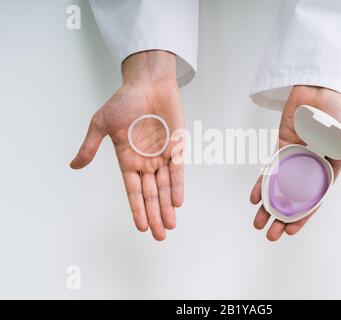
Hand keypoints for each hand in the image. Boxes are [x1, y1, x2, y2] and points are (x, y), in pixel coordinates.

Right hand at [70, 51, 183, 240]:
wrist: (147, 83)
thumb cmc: (124, 101)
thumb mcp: (101, 124)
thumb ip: (90, 146)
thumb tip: (73, 166)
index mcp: (128, 159)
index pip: (133, 190)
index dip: (137, 209)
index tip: (140, 228)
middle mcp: (146, 161)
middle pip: (151, 194)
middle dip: (155, 215)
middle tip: (159, 236)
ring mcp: (162, 154)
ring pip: (164, 186)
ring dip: (166, 206)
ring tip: (169, 226)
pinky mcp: (177, 145)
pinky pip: (177, 169)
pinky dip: (177, 185)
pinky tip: (177, 202)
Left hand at [250, 86, 340, 240]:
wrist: (319, 89)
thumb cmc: (340, 115)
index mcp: (328, 170)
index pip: (314, 199)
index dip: (303, 216)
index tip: (290, 231)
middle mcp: (309, 167)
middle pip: (293, 197)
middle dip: (281, 217)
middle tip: (269, 235)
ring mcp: (293, 158)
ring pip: (279, 187)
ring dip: (268, 205)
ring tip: (257, 222)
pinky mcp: (280, 148)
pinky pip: (270, 169)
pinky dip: (261, 183)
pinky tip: (253, 198)